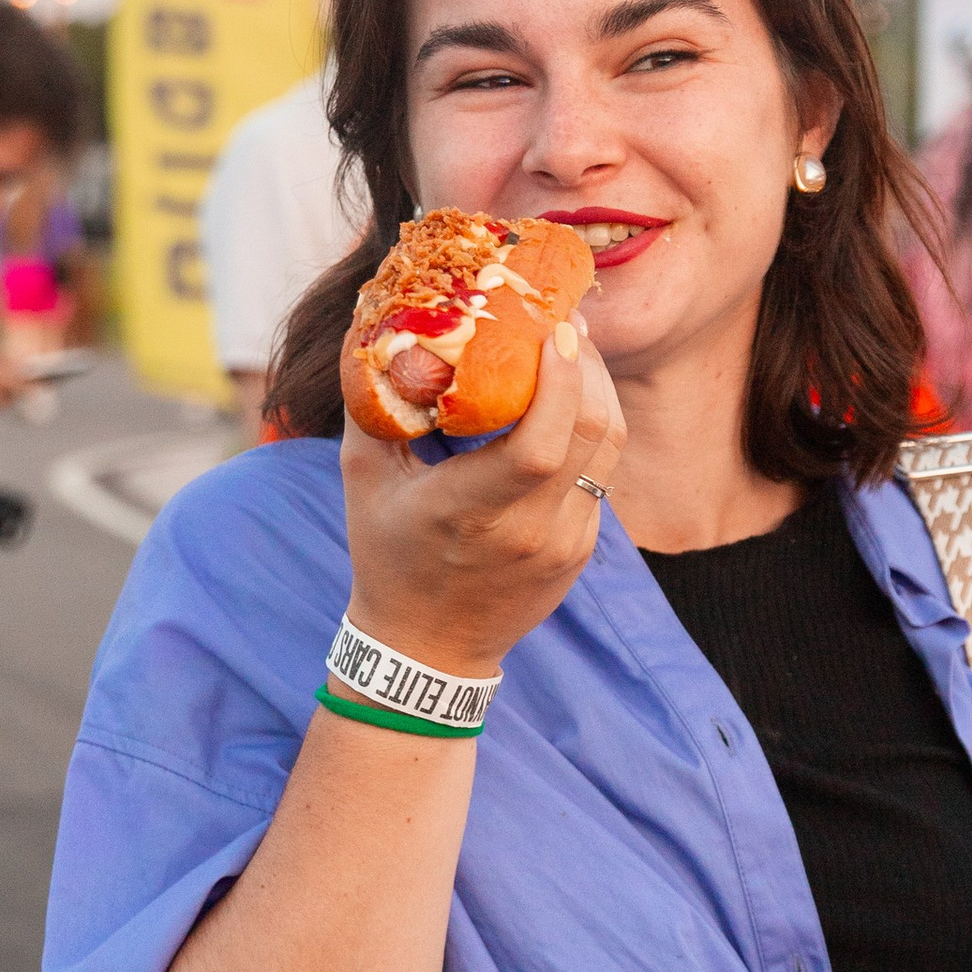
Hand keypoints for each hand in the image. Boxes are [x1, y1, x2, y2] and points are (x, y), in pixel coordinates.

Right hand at [341, 322, 626, 677]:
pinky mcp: (582, 549)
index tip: (553, 330)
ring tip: (574, 353)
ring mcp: (565, 544)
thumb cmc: (386, 555)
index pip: (539, 445)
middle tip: (566, 323)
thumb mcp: (363, 479)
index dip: (559, 382)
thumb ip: (371, 402)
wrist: (427, 649)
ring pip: (608, 450)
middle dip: (588, 366)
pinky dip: (588, 431)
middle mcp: (530, 531)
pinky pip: (599, 476)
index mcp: (471, 512)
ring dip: (599, 392)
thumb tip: (371, 322)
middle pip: (592, 433)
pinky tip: (566, 405)